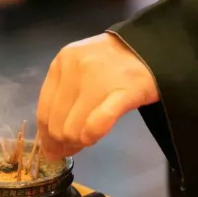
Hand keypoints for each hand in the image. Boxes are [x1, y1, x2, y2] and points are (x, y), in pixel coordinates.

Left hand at [37, 33, 158, 159]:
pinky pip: (98, 123)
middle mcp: (75, 70)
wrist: (154, 47)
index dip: (47, 137)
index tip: (55, 149)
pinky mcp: (124, 92)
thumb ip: (63, 96)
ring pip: (73, 129)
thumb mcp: (80, 67)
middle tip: (77, 146)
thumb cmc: (114, 61)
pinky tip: (94, 137)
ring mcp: (99, 80)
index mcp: (61, 63)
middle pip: (56, 124)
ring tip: (91, 138)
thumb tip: (49, 142)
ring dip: (80, 142)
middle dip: (64, 142)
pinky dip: (92, 135)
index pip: (43, 112)